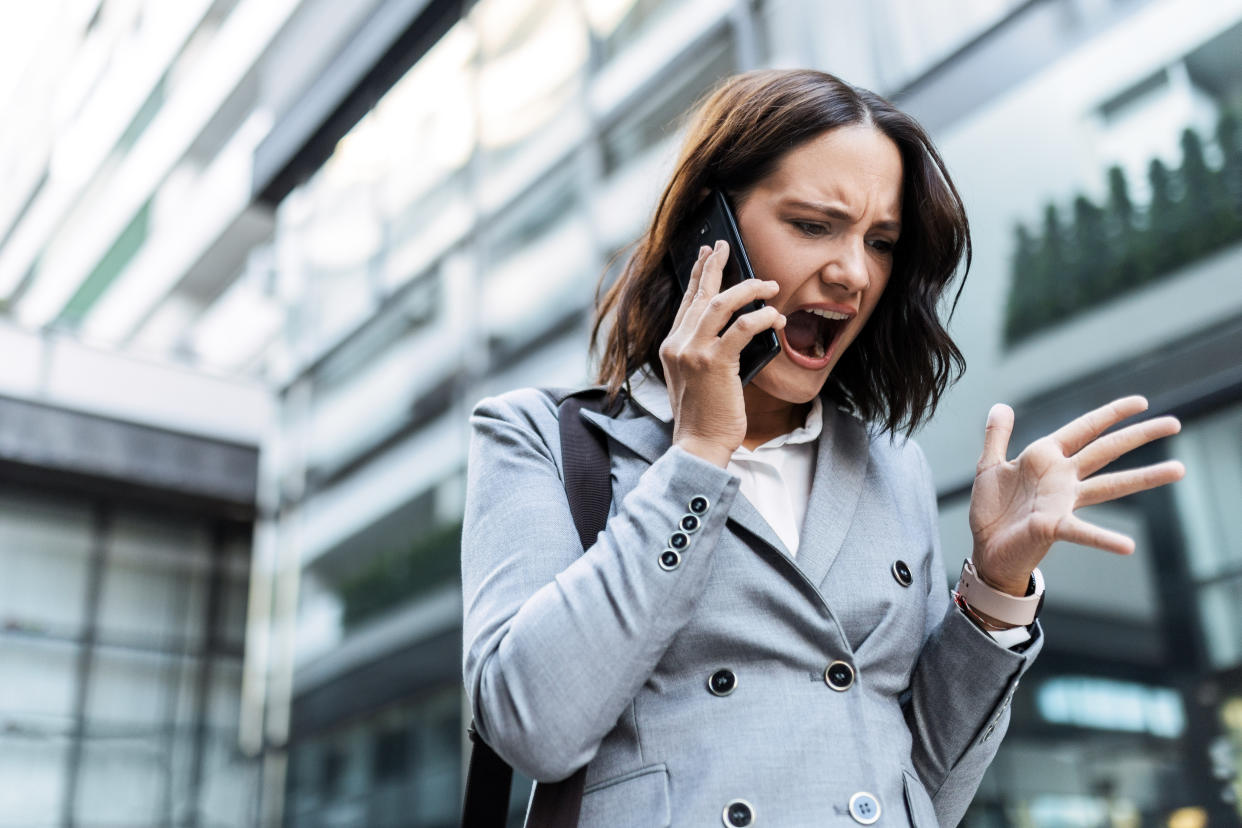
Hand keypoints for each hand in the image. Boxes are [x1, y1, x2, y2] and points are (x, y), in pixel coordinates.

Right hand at [660, 241, 785, 466]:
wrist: (698, 443)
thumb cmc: (704, 415)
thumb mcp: (695, 378)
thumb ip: (705, 351)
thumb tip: (735, 327)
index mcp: (671, 347)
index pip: (687, 303)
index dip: (698, 276)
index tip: (708, 256)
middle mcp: (678, 344)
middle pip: (700, 294)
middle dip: (716, 267)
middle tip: (727, 248)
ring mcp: (693, 352)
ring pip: (721, 304)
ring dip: (748, 289)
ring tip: (769, 285)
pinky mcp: (714, 363)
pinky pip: (741, 328)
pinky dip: (761, 318)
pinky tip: (775, 317)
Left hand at [968, 396, 1184, 594]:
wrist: (986, 548)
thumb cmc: (993, 509)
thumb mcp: (989, 466)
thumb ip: (997, 435)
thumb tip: (1002, 405)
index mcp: (1046, 458)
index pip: (1084, 429)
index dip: (1111, 414)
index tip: (1142, 402)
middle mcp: (1062, 478)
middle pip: (1106, 450)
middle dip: (1140, 435)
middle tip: (1175, 423)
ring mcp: (1062, 502)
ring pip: (1110, 485)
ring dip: (1144, 478)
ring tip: (1179, 469)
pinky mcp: (1053, 527)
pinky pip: (1083, 531)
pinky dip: (1104, 538)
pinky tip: (1128, 546)